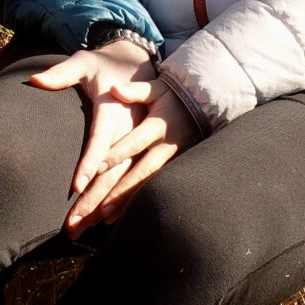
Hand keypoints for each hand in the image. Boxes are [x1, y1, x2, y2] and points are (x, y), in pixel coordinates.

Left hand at [29, 40, 158, 236]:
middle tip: (73, 224)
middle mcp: (133, 127)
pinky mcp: (149, 149)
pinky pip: (137, 179)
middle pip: (113, 169)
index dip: (90, 162)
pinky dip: (122, 200)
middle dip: (94, 198)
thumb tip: (35, 80)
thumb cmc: (106, 63)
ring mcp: (144, 141)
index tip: (77, 186)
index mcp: (115, 108)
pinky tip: (106, 220)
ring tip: (85, 227)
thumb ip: (62, 73)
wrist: (141, 61)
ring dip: (106, 205)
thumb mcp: (85, 62)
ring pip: (126, 179)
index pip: (101, 139)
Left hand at [68, 86, 199, 233]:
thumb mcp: (156, 88)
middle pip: (141, 171)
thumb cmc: (173, 95)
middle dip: (121, 190)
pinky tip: (119, 214)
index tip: (98, 166)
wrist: (206, 104)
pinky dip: (136, 201)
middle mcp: (166, 146)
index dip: (118, 153)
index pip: (136, 141)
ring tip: (105, 216)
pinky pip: (153, 188)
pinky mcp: (175, 168)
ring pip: (147, 184)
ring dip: (127, 201)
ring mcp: (173, 160)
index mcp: (159, 125)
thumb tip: (114, 89)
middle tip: (99, 207)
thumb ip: (135, 91)